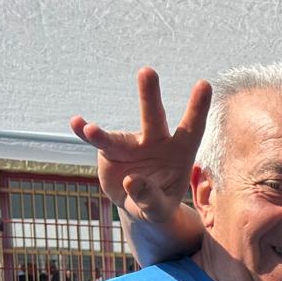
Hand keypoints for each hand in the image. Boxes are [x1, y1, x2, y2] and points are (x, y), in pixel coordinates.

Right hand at [70, 67, 209, 224]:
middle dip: (150, 95)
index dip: (197, 109)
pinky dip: (86, 134)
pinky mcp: (110, 150)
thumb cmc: (158, 203)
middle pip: (154, 118)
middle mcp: (155, 143)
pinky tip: (77, 124)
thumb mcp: (159, 209)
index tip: (204, 83)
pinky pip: (97, 141)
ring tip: (91, 130)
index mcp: (180, 153)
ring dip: (103, 133)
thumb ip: (151, 197)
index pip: (192, 130)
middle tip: (147, 71)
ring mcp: (131, 145)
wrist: (138, 204)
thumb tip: (133, 180)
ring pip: (118, 137)